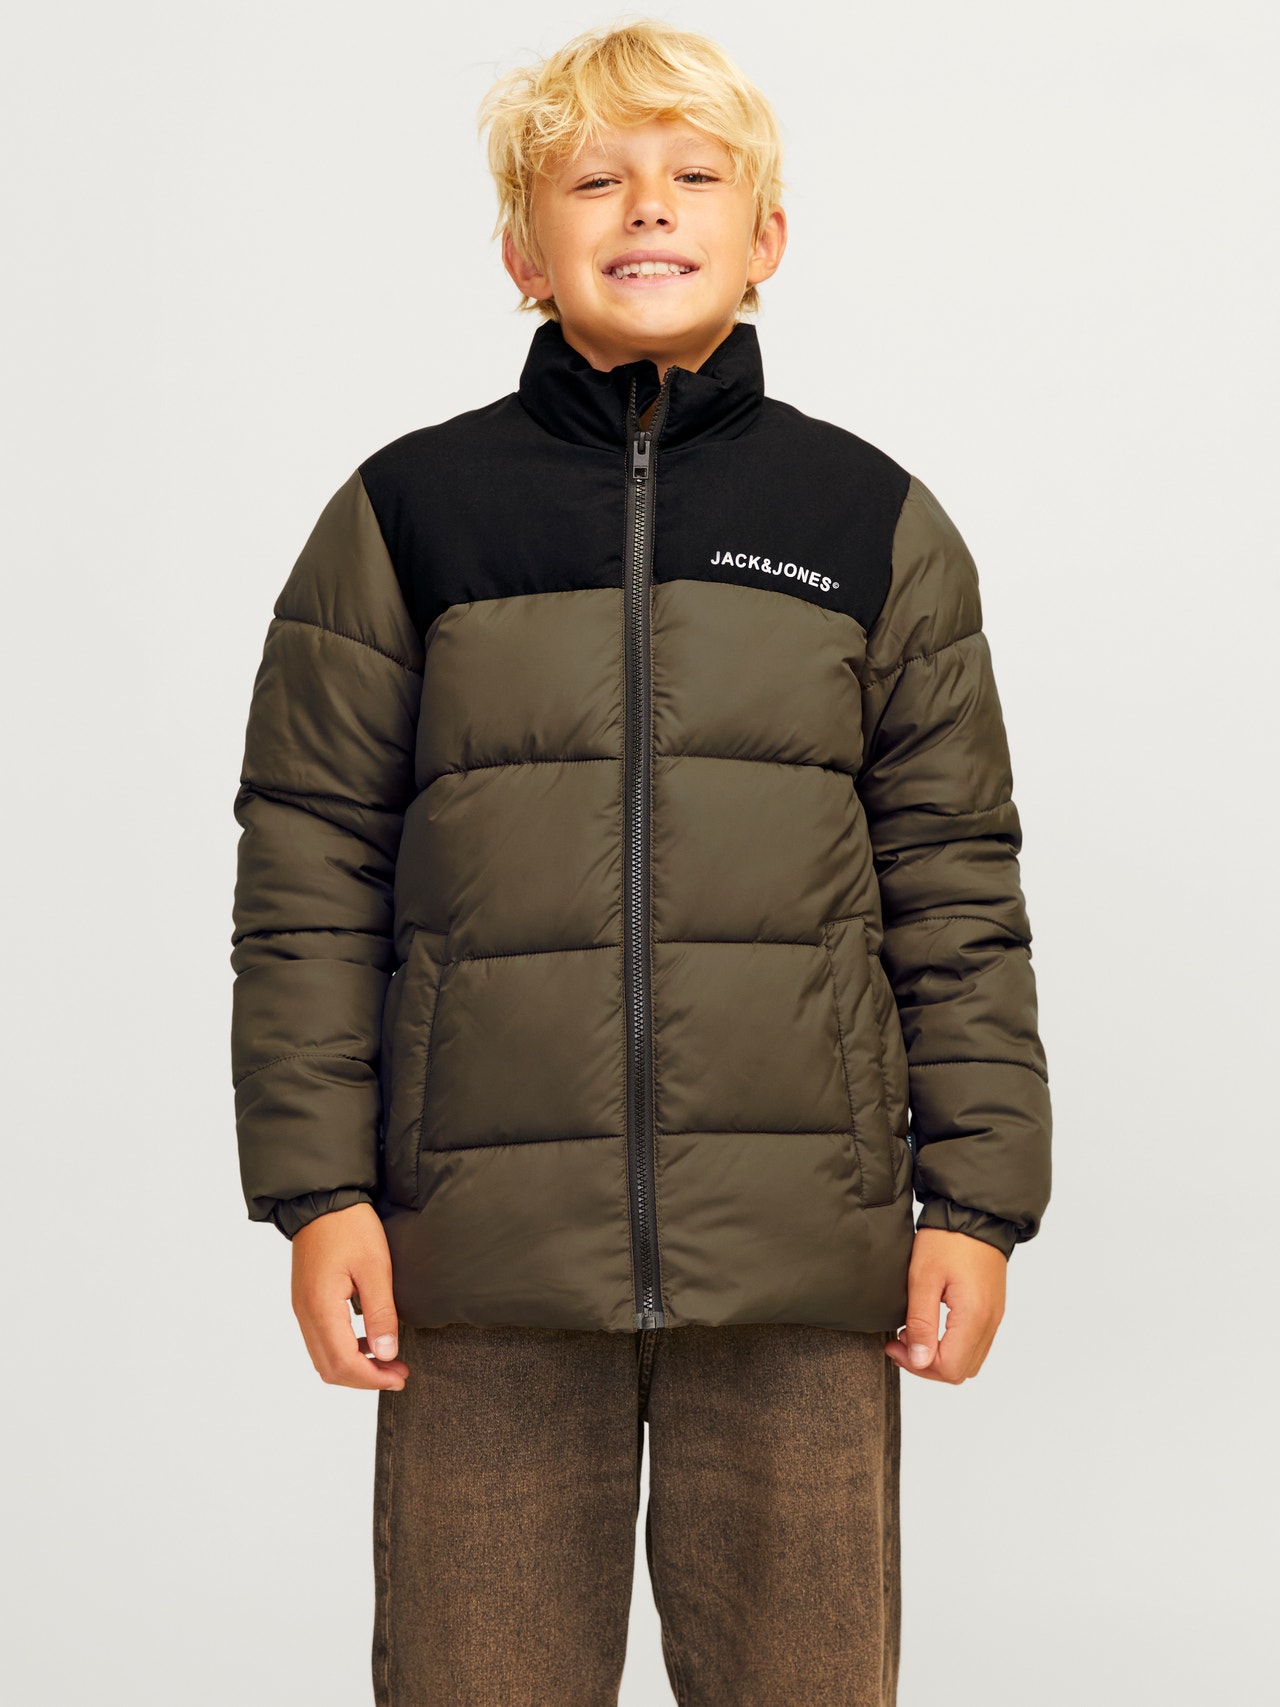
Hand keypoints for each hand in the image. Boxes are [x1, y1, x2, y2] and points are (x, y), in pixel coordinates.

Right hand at [290, 1203, 408, 1389]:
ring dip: (355, 1367)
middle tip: (398, 1374)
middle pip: (330, 1369)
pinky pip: (321, 1341)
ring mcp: (302, 1309)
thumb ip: (381, 1314)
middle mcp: (305, 1315)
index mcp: (321, 1307)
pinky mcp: (306, 1302)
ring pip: (323, 1358)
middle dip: (365, 1379)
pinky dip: (345, 1351)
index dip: (373, 1378)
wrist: (322, 1200)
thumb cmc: (350, 1227)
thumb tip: (386, 1354)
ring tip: (388, 1361)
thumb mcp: (375, 1267)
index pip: (343, 1363)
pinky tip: (370, 1341)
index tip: (401, 1377)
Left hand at [884, 1228, 1006, 1382]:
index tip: (894, 1345)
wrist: (975, 1214)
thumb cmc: (948, 1240)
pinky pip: (975, 1345)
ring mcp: (994, 1318)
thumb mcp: (923, 1278)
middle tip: (900, 1342)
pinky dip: (952, 1346)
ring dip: (939, 1357)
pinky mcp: (992, 1311)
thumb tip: (919, 1361)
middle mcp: (990, 1323)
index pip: (949, 1368)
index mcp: (974, 1316)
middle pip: (960, 1371)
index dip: (917, 1365)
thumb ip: (921, 1323)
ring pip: (969, 1361)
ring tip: (913, 1334)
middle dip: (926, 1365)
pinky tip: (931, 1327)